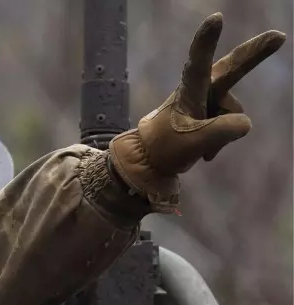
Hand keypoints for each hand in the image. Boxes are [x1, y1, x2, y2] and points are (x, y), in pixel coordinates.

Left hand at [109, 12, 285, 212]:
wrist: (153, 158)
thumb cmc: (166, 146)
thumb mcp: (194, 143)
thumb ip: (223, 131)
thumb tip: (246, 122)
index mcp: (189, 90)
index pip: (198, 62)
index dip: (207, 41)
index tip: (216, 18)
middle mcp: (201, 89)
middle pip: (232, 69)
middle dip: (255, 53)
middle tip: (279, 37)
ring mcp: (209, 99)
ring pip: (233, 114)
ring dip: (220, 133)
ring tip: (198, 144)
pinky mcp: (213, 110)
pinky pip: (231, 124)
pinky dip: (219, 139)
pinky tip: (203, 149)